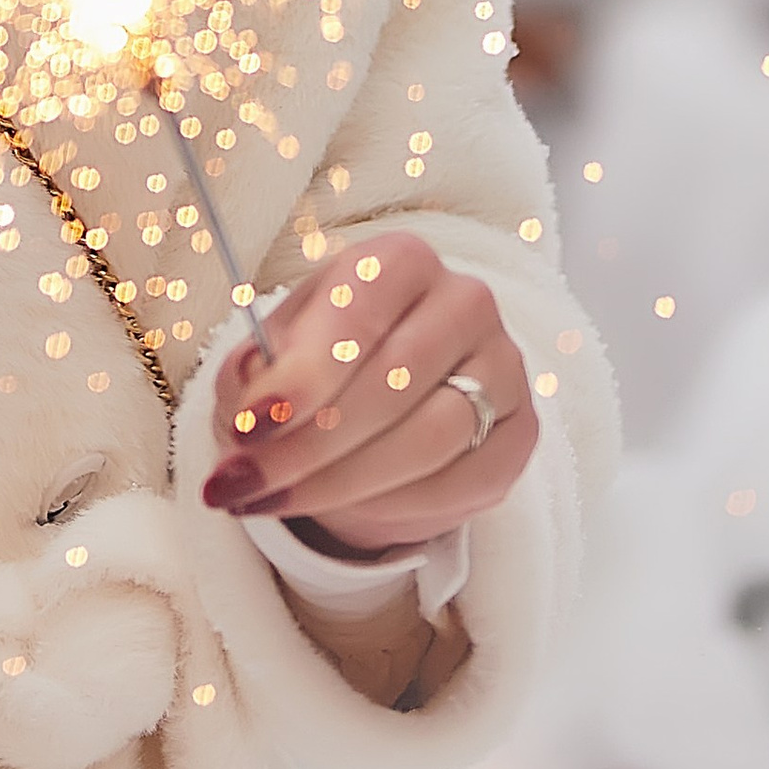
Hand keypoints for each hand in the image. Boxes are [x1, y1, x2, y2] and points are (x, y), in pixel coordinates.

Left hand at [196, 229, 535, 552]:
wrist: (376, 414)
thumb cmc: (318, 371)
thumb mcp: (271, 358)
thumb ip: (252, 371)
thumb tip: (248, 391)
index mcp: (399, 260)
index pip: (358, 312)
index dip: (303, 376)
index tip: (250, 427)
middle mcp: (464, 300)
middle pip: (392, 382)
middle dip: (309, 445)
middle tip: (247, 484)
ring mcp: (503, 366)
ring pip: (430, 438)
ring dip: (344, 482)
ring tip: (279, 502)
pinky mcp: (521, 433)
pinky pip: (464, 482)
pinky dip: (397, 505)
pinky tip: (350, 509)